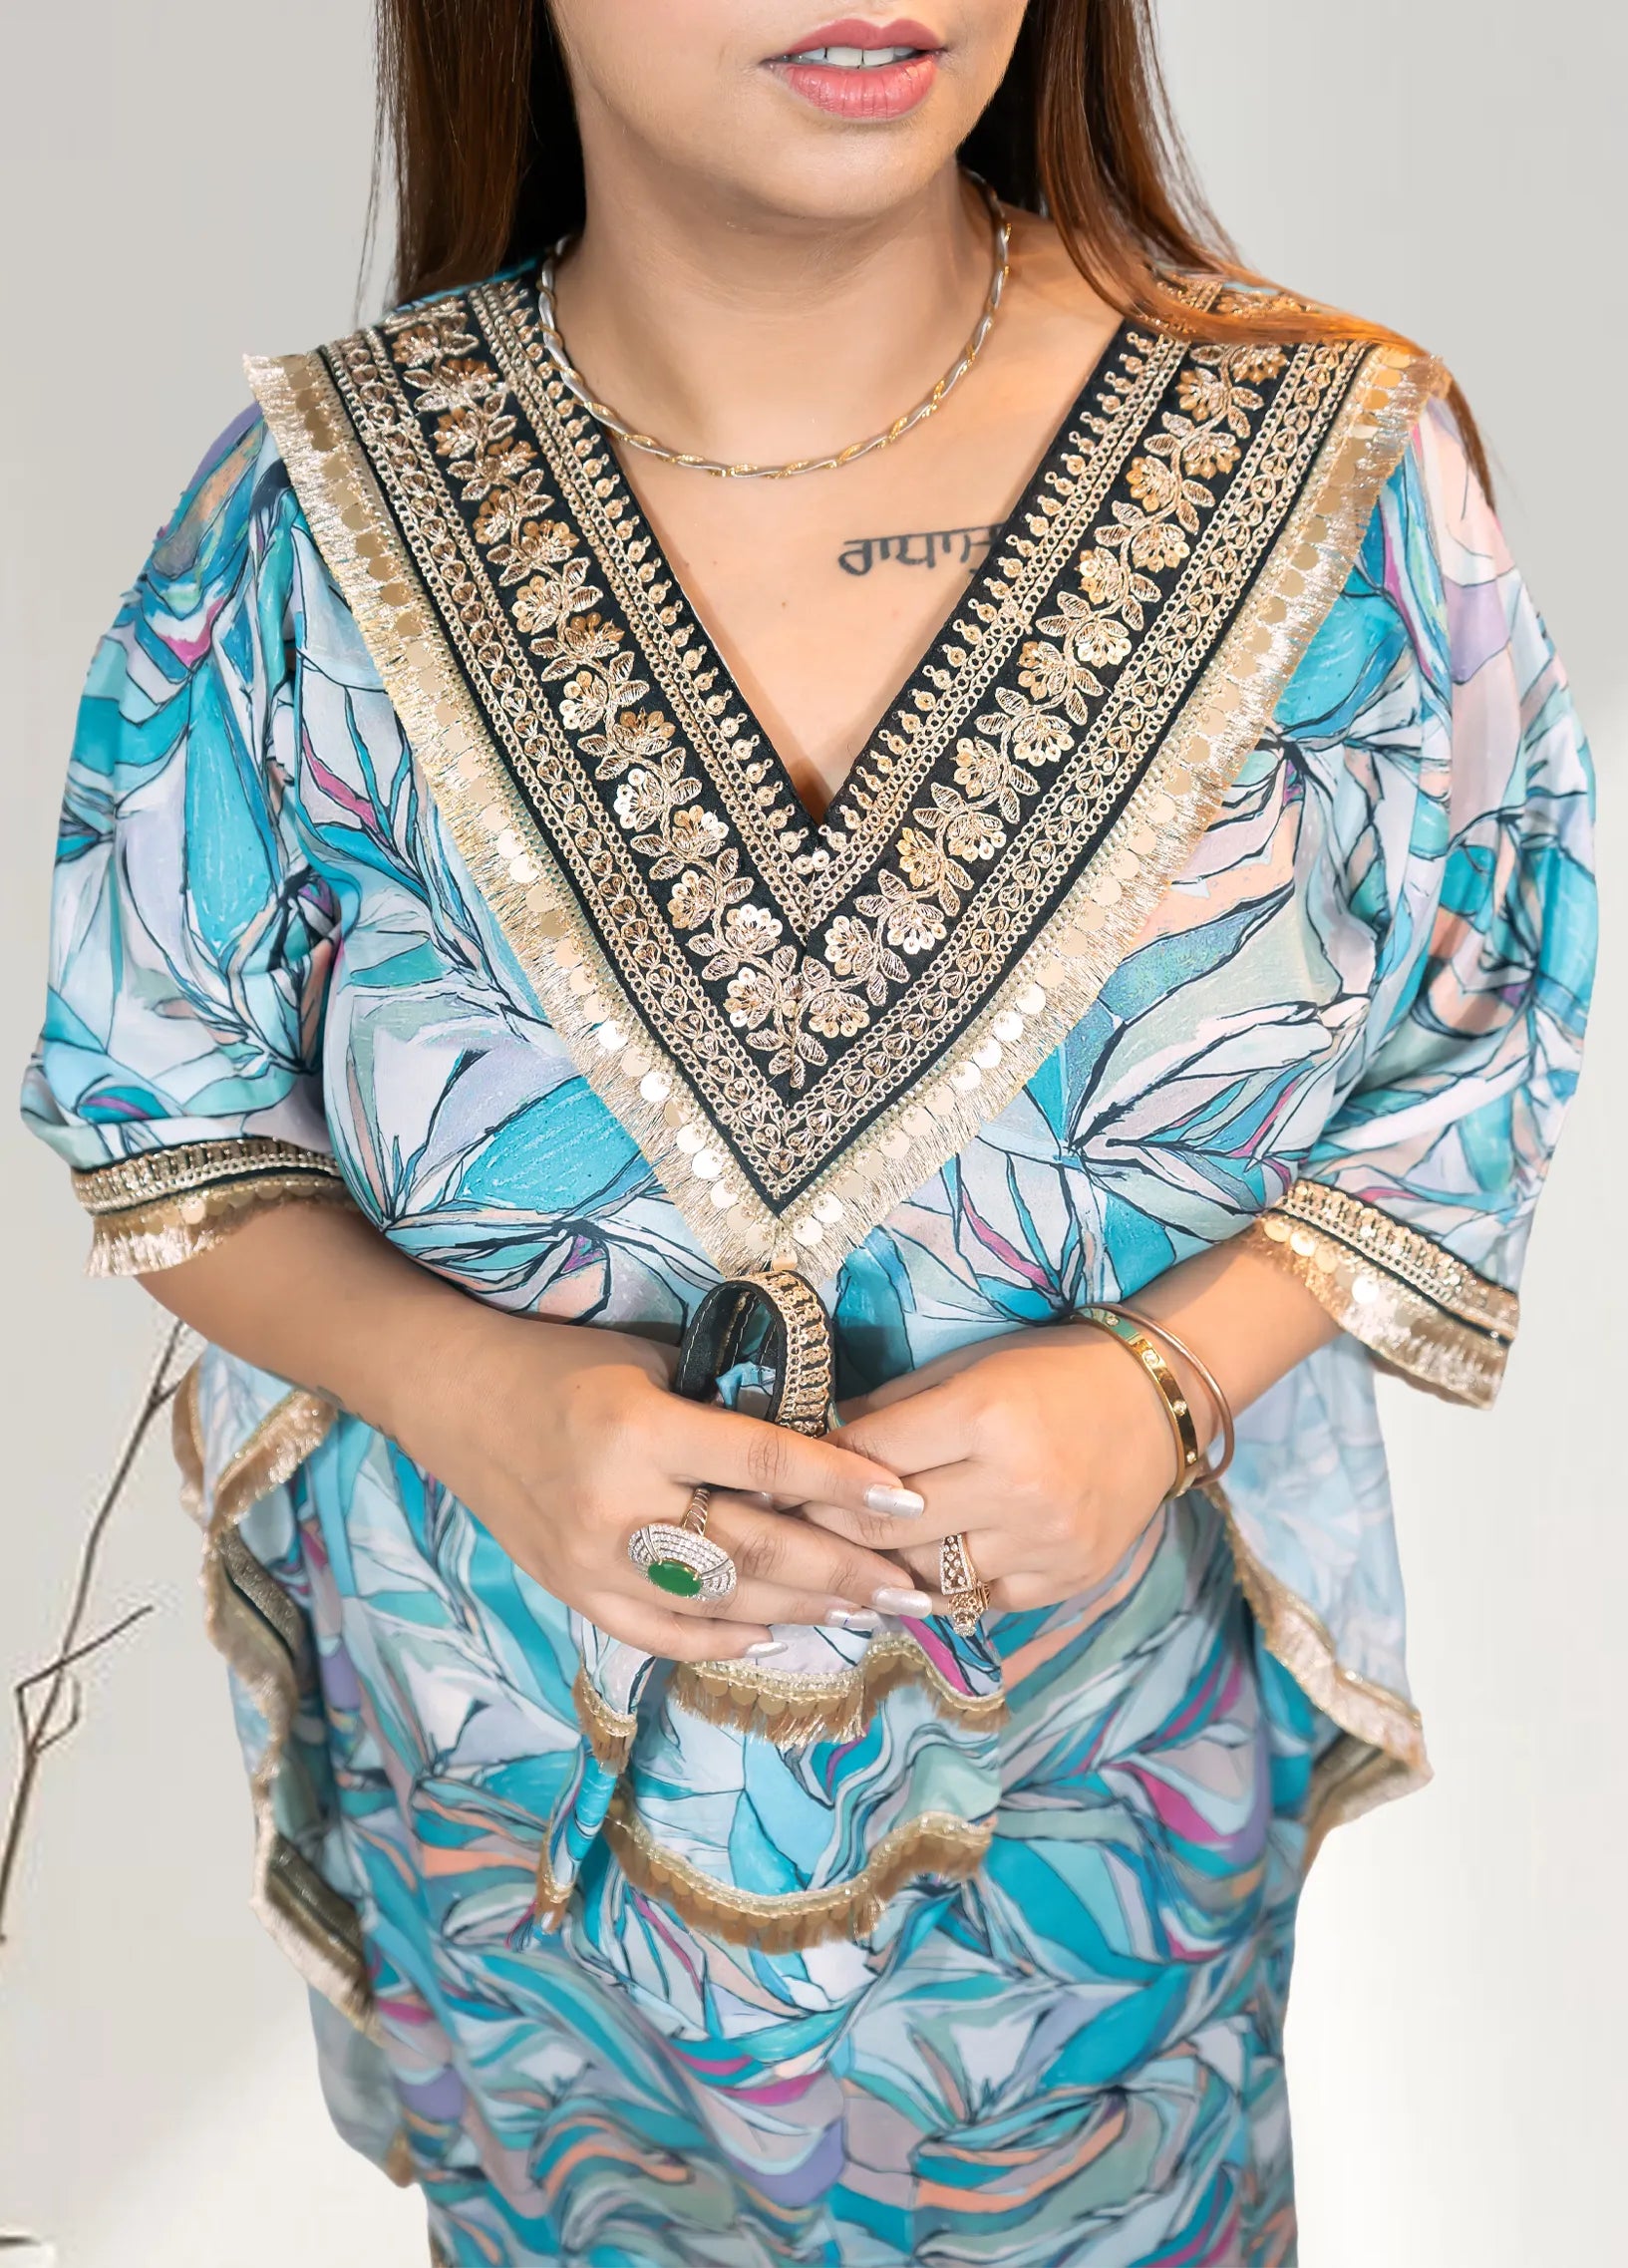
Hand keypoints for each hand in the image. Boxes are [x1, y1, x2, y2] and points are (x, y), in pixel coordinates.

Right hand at [386, 1302, 928, 1660]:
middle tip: (912, 1585)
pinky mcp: (574, 1594)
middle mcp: (618, 1506)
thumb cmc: (561, 1361)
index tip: (907, 1501)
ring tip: (867, 1609)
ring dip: (802, 1611)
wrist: (452, 1397)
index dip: (842, 1486)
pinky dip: (725, 1642)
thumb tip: (814, 1445)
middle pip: (755, 1552)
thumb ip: (721, 1407)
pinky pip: (664, 1635)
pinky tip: (776, 1636)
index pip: (763, 1465)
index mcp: (641, 1431)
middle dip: (844, 1571)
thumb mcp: (648, 1359)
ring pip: (720, 1605)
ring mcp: (593, 1562)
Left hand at [797, 1326, 1191, 1615]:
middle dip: (830, 1528)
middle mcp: (1015, 1483)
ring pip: (926, 1575)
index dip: (813, 1471)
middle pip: (887, 1528)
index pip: (868, 1456)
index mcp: (984, 1414)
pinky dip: (939, 1590)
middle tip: (794, 1527)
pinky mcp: (1065, 1578)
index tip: (775, 1483)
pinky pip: (975, 1601)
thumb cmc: (1050, 1374)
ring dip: (880, 1567)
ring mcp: (1044, 1540)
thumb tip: (813, 1443)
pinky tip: (912, 1576)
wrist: (1157, 1405)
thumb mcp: (969, 1370)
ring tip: (843, 1558)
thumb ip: (893, 1410)